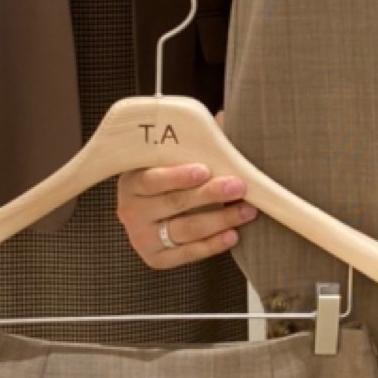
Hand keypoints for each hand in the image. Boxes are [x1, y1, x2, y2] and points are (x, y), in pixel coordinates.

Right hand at [116, 150, 256, 270]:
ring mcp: (141, 237)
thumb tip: (224, 118)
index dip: (178, 176)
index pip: (152, 179)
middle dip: (210, 195)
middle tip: (238, 186)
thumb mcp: (174, 158)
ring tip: (247, 210)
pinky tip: (232, 235)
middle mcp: (130, 211)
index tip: (204, 169)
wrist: (154, 214)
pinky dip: (211, 246)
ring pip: (185, 230)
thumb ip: (195, 142)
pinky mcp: (155, 258)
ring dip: (220, 220)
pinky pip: (186, 254)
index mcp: (131, 181)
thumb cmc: (168, 176)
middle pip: (174, 204)